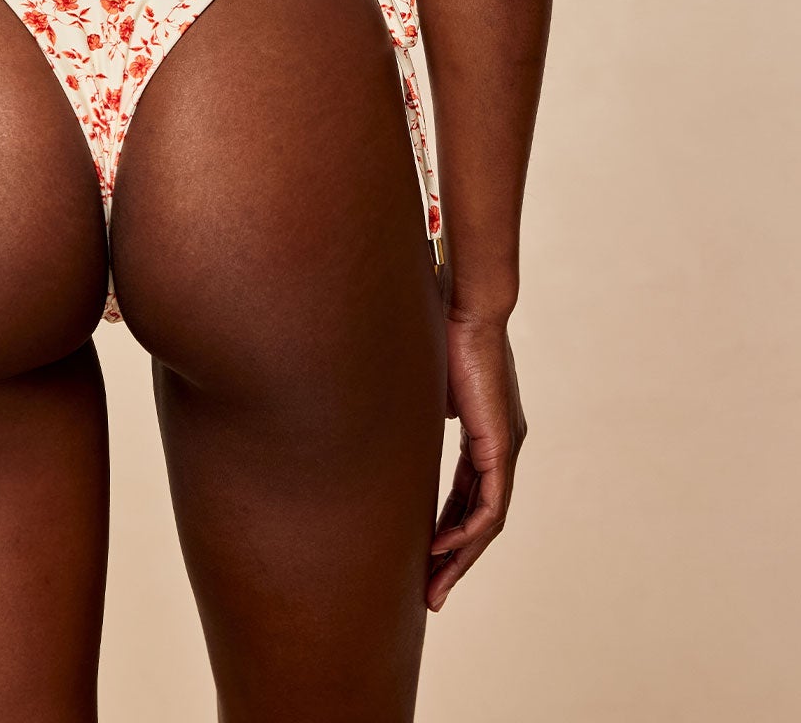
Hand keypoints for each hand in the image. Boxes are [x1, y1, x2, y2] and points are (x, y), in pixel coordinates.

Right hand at [427, 314, 526, 610]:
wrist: (467, 309)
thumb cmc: (444, 334)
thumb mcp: (427, 386)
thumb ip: (422, 411)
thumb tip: (397, 426)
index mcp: (485, 434)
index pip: (468, 495)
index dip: (446, 528)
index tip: (423, 556)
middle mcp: (501, 447)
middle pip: (480, 518)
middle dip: (454, 559)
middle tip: (429, 593)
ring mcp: (505, 449)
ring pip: (487, 522)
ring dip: (459, 558)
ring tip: (432, 586)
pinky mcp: (501, 447)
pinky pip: (488, 507)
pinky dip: (464, 533)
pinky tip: (438, 550)